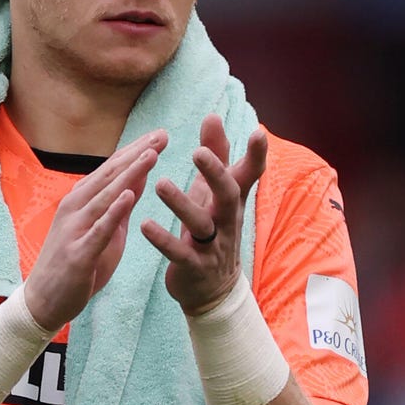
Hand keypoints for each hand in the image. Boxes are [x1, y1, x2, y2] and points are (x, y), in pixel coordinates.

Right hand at [24, 129, 167, 330]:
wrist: (44, 301)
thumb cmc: (77, 262)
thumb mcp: (105, 229)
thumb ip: (120, 205)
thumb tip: (140, 177)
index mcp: (82, 199)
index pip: (112, 168)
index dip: (136, 150)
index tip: (160, 134)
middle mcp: (76, 207)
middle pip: (110, 174)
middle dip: (137, 153)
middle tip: (162, 134)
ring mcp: (75, 228)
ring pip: (106, 195)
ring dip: (129, 174)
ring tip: (151, 155)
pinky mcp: (78, 253)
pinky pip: (98, 229)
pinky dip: (113, 211)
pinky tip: (129, 195)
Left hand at [140, 114, 267, 315]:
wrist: (212, 289)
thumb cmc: (212, 228)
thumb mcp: (214, 192)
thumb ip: (215, 155)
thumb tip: (212, 115)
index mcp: (232, 200)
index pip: (249, 174)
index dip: (256, 155)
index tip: (259, 132)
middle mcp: (226, 220)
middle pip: (227, 194)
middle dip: (215, 173)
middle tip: (197, 152)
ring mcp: (212, 245)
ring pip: (200, 223)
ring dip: (180, 203)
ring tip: (160, 184)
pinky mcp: (193, 266)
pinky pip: (179, 253)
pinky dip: (162, 240)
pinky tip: (145, 224)